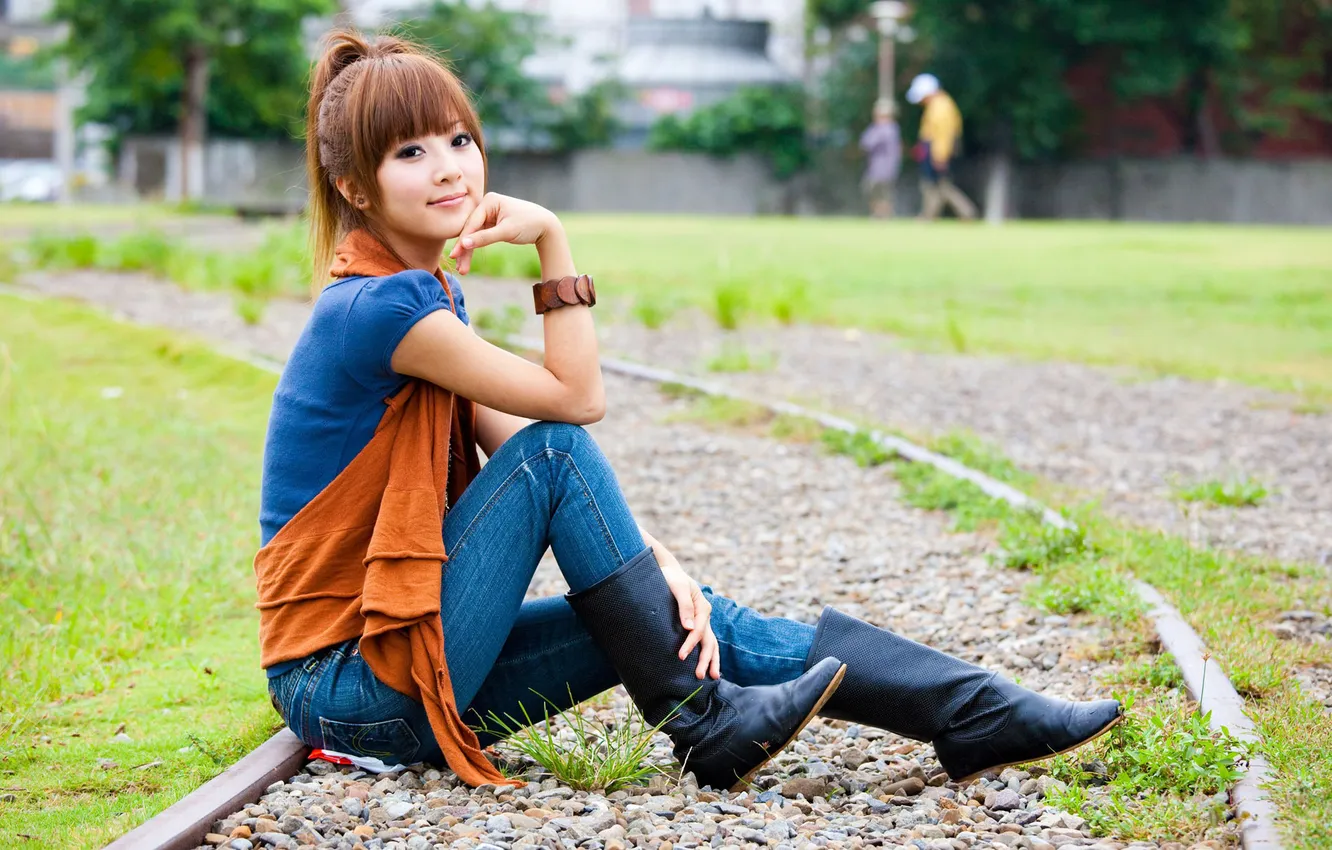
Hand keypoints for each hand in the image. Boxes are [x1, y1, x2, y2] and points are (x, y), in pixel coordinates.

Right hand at [448, 192, 558, 274]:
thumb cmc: (529, 224)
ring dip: (468, 251)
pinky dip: (476, 248)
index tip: (454, 255)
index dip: (463, 240)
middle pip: (471, 229)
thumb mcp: (506, 232)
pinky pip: (480, 237)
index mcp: (489, 200)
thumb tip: (464, 244)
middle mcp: (487, 205)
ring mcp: (489, 214)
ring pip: (474, 235)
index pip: (472, 222)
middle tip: (458, 266)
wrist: (546, 226)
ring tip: (463, 269)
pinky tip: (467, 260)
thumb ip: (485, 238)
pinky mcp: (492, 223)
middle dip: (465, 249)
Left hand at [645, 533, 720, 679]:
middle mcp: (705, 615)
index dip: (691, 644)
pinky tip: (705, 666)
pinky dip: (707, 654)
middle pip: (709, 641)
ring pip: (711, 643)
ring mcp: (702, 621)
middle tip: (701, 676)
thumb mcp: (678, 587)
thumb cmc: (672, 578)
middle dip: (707, 659)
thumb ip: (684, 606)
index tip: (681, 656)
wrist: (670, 572)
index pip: (699, 630)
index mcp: (702, 607)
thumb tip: (689, 628)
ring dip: (712, 660)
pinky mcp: (695, 624)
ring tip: (712, 677)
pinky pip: (704, 641)